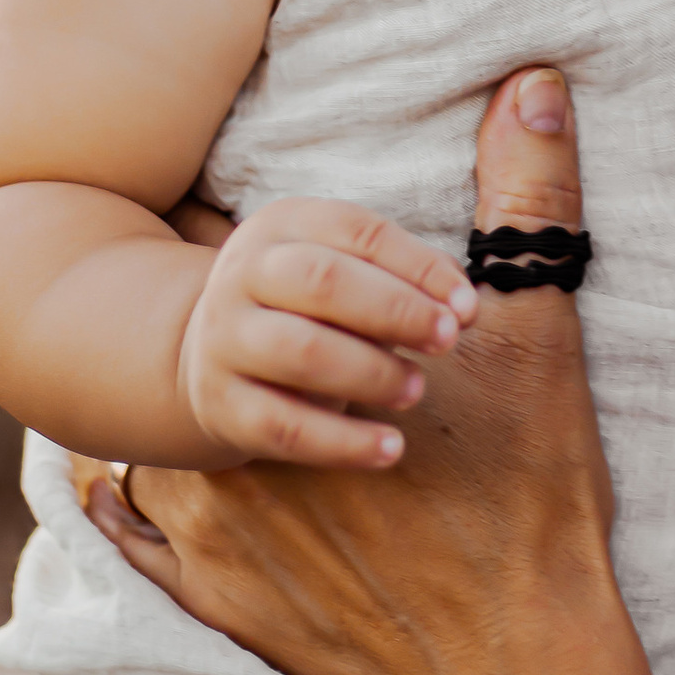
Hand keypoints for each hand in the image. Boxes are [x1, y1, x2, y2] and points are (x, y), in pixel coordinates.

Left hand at [91, 71, 636, 674]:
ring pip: (153, 440)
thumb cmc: (531, 499)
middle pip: (187, 350)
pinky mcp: (217, 603)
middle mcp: (236, 435)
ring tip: (190, 382)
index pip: (236, 273)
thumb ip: (527, 201)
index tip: (217, 214)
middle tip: (217, 304)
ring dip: (169, 411)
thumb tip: (532, 83)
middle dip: (205, 326)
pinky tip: (134, 480)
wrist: (514, 666)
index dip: (232, 240)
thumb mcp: (540, 336)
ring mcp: (215, 528)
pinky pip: (137, 542)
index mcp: (301, 359)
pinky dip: (132, 509)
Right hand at [176, 197, 481, 471]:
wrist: (207, 357)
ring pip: (302, 351)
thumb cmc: (304, 309)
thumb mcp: (344, 274)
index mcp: (282, 225)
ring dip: (372, 373)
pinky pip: (284, 426)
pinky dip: (343, 443)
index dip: (419, 267)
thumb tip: (463, 305)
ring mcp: (225, 338)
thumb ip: (404, 280)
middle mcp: (243, 273)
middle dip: (397, 311)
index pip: (357, 231)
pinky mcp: (220, 404)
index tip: (467, 306)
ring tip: (417, 390)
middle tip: (448, 340)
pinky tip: (390, 449)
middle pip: (323, 281)